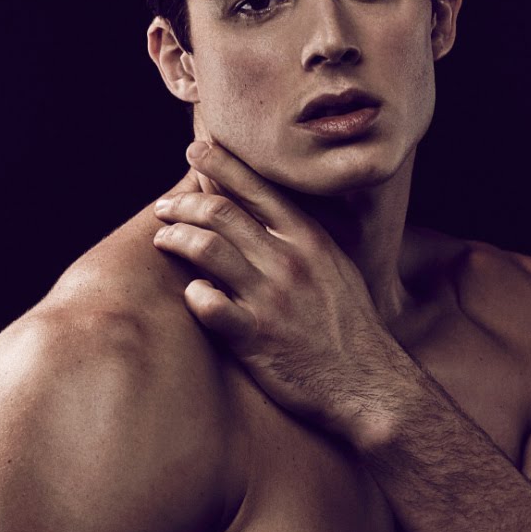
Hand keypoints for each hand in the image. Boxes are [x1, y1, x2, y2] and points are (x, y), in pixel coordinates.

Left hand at [153, 141, 407, 433]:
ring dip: (176, 238)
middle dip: (183, 203)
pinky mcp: (255, 336)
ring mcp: (270, 298)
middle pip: (220, 212)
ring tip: (163, 239)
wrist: (368, 381)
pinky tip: (190, 292)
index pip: (256, 187)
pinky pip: (210, 305)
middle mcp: (287, 261)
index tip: (195, 149)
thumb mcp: (336, 267)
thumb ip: (302, 236)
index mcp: (308, 239)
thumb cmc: (349, 324)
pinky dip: (194, 294)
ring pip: (206, 249)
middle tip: (164, 207)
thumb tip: (269, 209)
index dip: (219, 164)